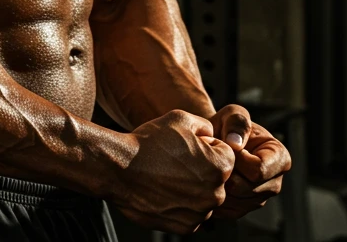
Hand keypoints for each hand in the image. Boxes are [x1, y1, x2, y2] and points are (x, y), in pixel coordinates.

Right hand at [111, 109, 235, 233]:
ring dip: (193, 188)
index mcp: (219, 167)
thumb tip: (212, 136)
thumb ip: (206, 125)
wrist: (119, 169)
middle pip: (218, 179)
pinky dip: (182, 205)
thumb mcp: (181, 118)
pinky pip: (193, 214)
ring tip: (168, 176)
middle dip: (203, 169)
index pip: (226, 155)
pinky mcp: (185, 227)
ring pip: (205, 197)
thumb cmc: (149, 142)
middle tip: (177, 162)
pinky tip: (165, 192)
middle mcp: (215, 194)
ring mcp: (200, 213)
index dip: (208, 147)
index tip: (188, 147)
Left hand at [206, 104, 291, 219]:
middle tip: (213, 159)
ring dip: (218, 185)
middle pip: (246, 190)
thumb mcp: (232, 114)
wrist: (214, 142)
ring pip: (235, 202)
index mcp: (280, 158)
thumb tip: (235, 144)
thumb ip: (236, 122)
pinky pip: (226, 210)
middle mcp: (274, 182)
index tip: (226, 148)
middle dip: (226, 174)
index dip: (238, 160)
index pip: (259, 170)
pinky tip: (208, 180)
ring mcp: (259, 198)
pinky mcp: (243, 210)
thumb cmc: (226, 126)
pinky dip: (214, 196)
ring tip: (211, 167)